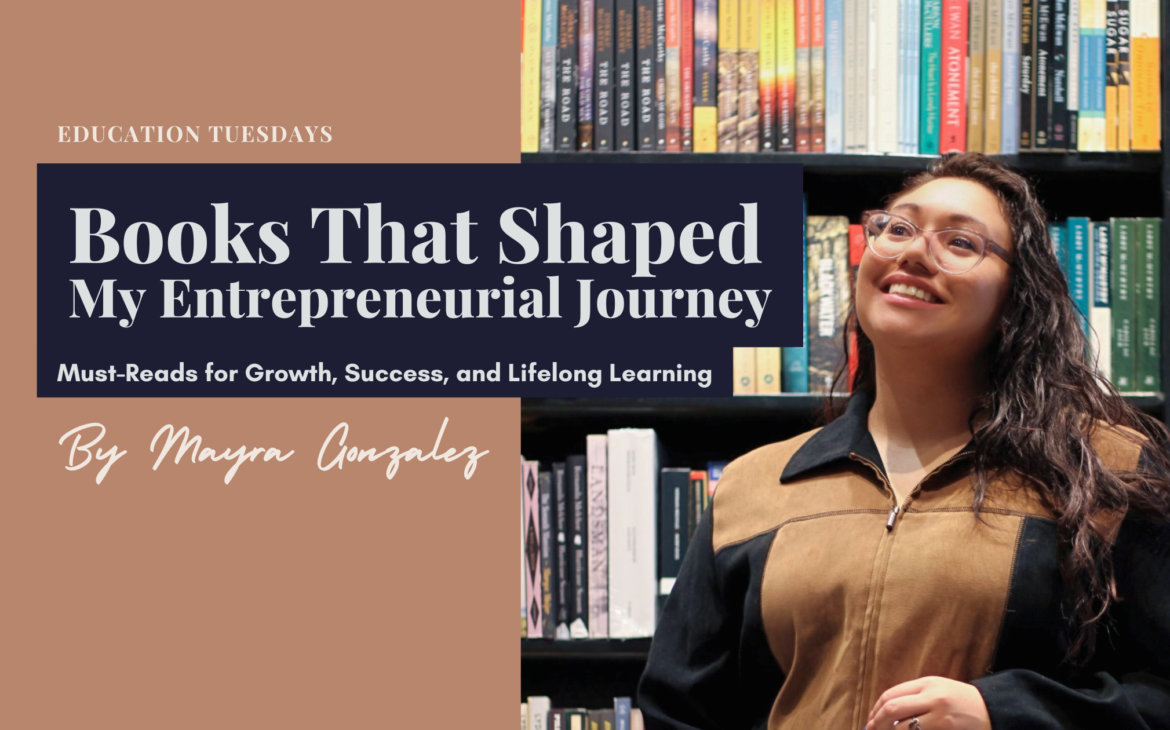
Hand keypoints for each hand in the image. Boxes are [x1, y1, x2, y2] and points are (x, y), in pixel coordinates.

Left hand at [865, 676, 991, 729]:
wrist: (992, 710)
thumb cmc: (960, 700)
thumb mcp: (937, 689)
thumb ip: (913, 696)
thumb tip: (884, 711)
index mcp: (927, 684)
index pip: (891, 695)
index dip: (875, 709)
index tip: (870, 720)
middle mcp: (932, 698)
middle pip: (892, 709)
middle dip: (877, 722)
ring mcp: (940, 717)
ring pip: (903, 727)